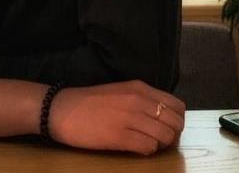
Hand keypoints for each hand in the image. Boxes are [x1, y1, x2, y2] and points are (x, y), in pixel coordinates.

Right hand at [48, 79, 184, 154]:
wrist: (62, 109)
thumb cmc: (89, 102)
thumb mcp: (120, 91)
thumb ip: (141, 99)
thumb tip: (162, 115)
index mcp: (139, 88)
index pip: (176, 105)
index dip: (177, 119)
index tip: (167, 125)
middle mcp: (138, 100)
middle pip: (175, 122)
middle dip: (172, 134)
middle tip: (159, 138)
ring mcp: (130, 118)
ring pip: (165, 136)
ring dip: (160, 144)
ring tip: (146, 143)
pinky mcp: (120, 136)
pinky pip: (149, 147)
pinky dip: (147, 150)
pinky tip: (135, 147)